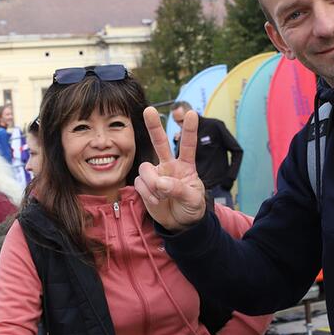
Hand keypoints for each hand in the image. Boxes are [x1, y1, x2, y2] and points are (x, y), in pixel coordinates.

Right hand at [135, 107, 206, 230]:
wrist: (180, 224)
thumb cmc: (191, 208)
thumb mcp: (193, 200)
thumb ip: (179, 189)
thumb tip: (160, 183)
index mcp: (186, 166)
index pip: (188, 145)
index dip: (189, 130)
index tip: (191, 113)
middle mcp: (169, 166)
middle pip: (160, 142)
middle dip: (154, 126)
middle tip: (149, 110)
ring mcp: (156, 174)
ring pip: (146, 168)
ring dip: (152, 183)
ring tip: (162, 196)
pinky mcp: (145, 185)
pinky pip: (140, 183)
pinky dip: (147, 194)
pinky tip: (157, 201)